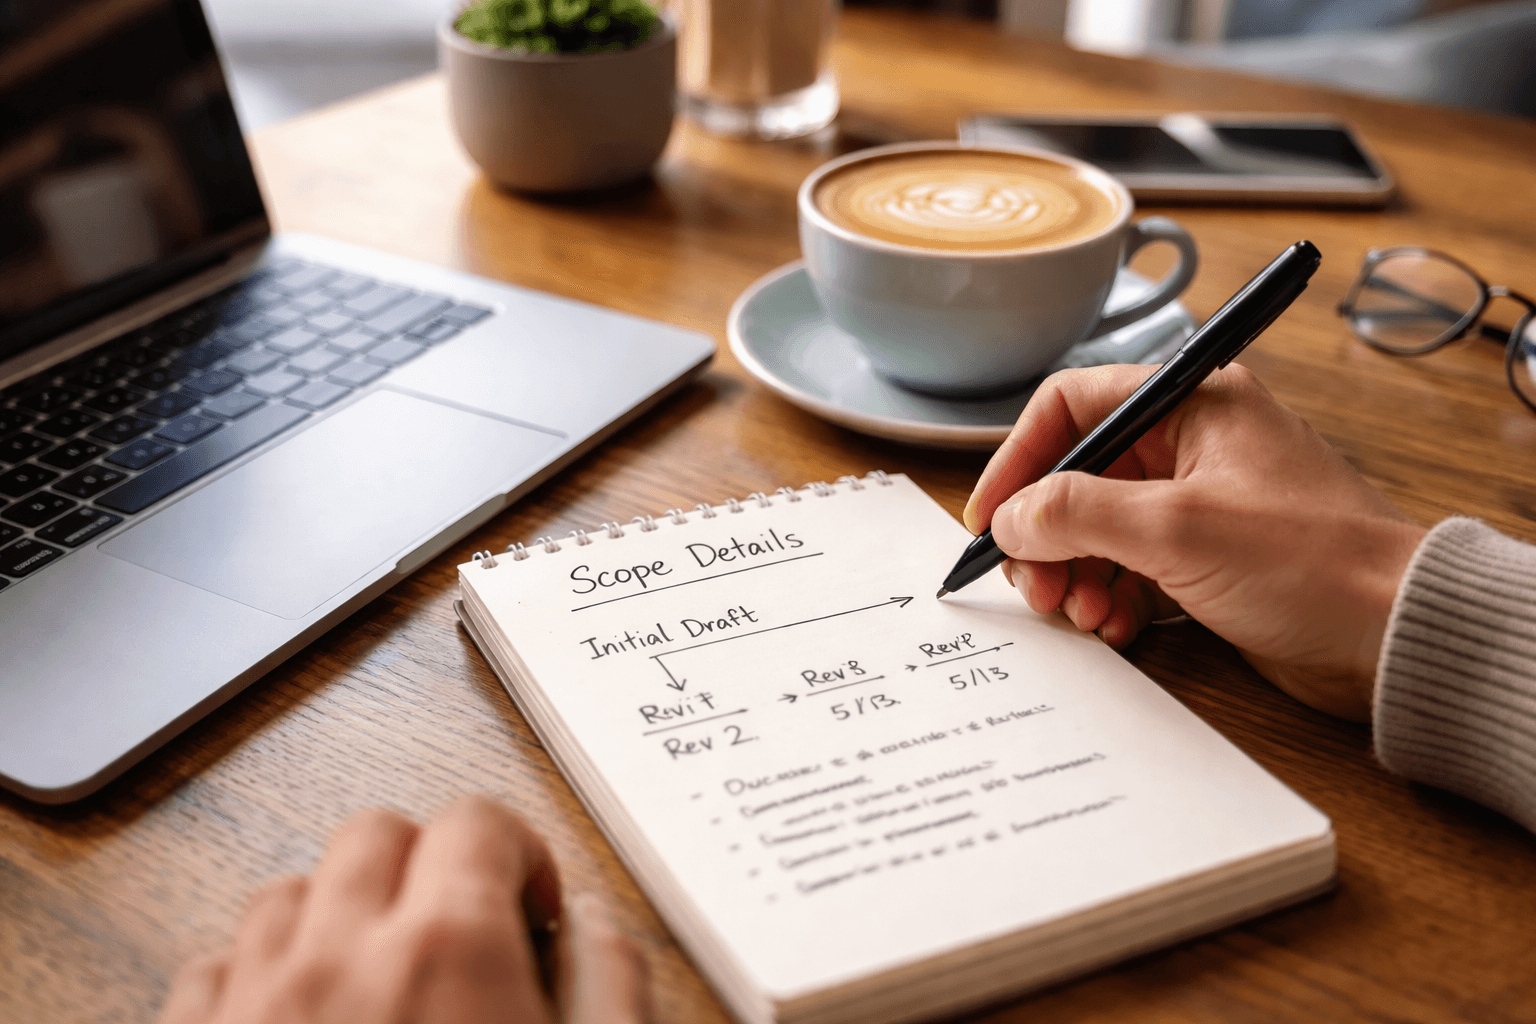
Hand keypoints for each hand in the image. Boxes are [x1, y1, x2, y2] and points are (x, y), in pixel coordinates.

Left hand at [158, 796, 648, 1023]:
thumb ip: (613, 987)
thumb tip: (596, 926)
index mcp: (448, 949)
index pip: (479, 821)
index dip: (518, 851)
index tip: (530, 906)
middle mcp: (339, 958)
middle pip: (376, 833)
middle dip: (428, 866)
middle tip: (461, 932)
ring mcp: (253, 1008)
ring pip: (286, 892)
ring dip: (338, 913)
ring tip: (380, 973)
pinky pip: (208, 971)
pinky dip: (255, 976)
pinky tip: (297, 1016)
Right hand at [965, 363, 1426, 721]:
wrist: (1397, 637)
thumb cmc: (1314, 563)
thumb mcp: (1175, 528)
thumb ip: (1077, 513)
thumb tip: (1010, 518)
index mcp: (1191, 404)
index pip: (1071, 407)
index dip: (1019, 459)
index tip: (991, 517)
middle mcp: (1191, 446)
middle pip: (1077, 476)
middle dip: (1046, 535)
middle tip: (1036, 584)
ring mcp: (1198, 505)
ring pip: (1097, 529)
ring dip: (1075, 574)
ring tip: (1082, 613)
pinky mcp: (1207, 560)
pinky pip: (1129, 570)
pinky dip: (1110, 598)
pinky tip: (1116, 627)